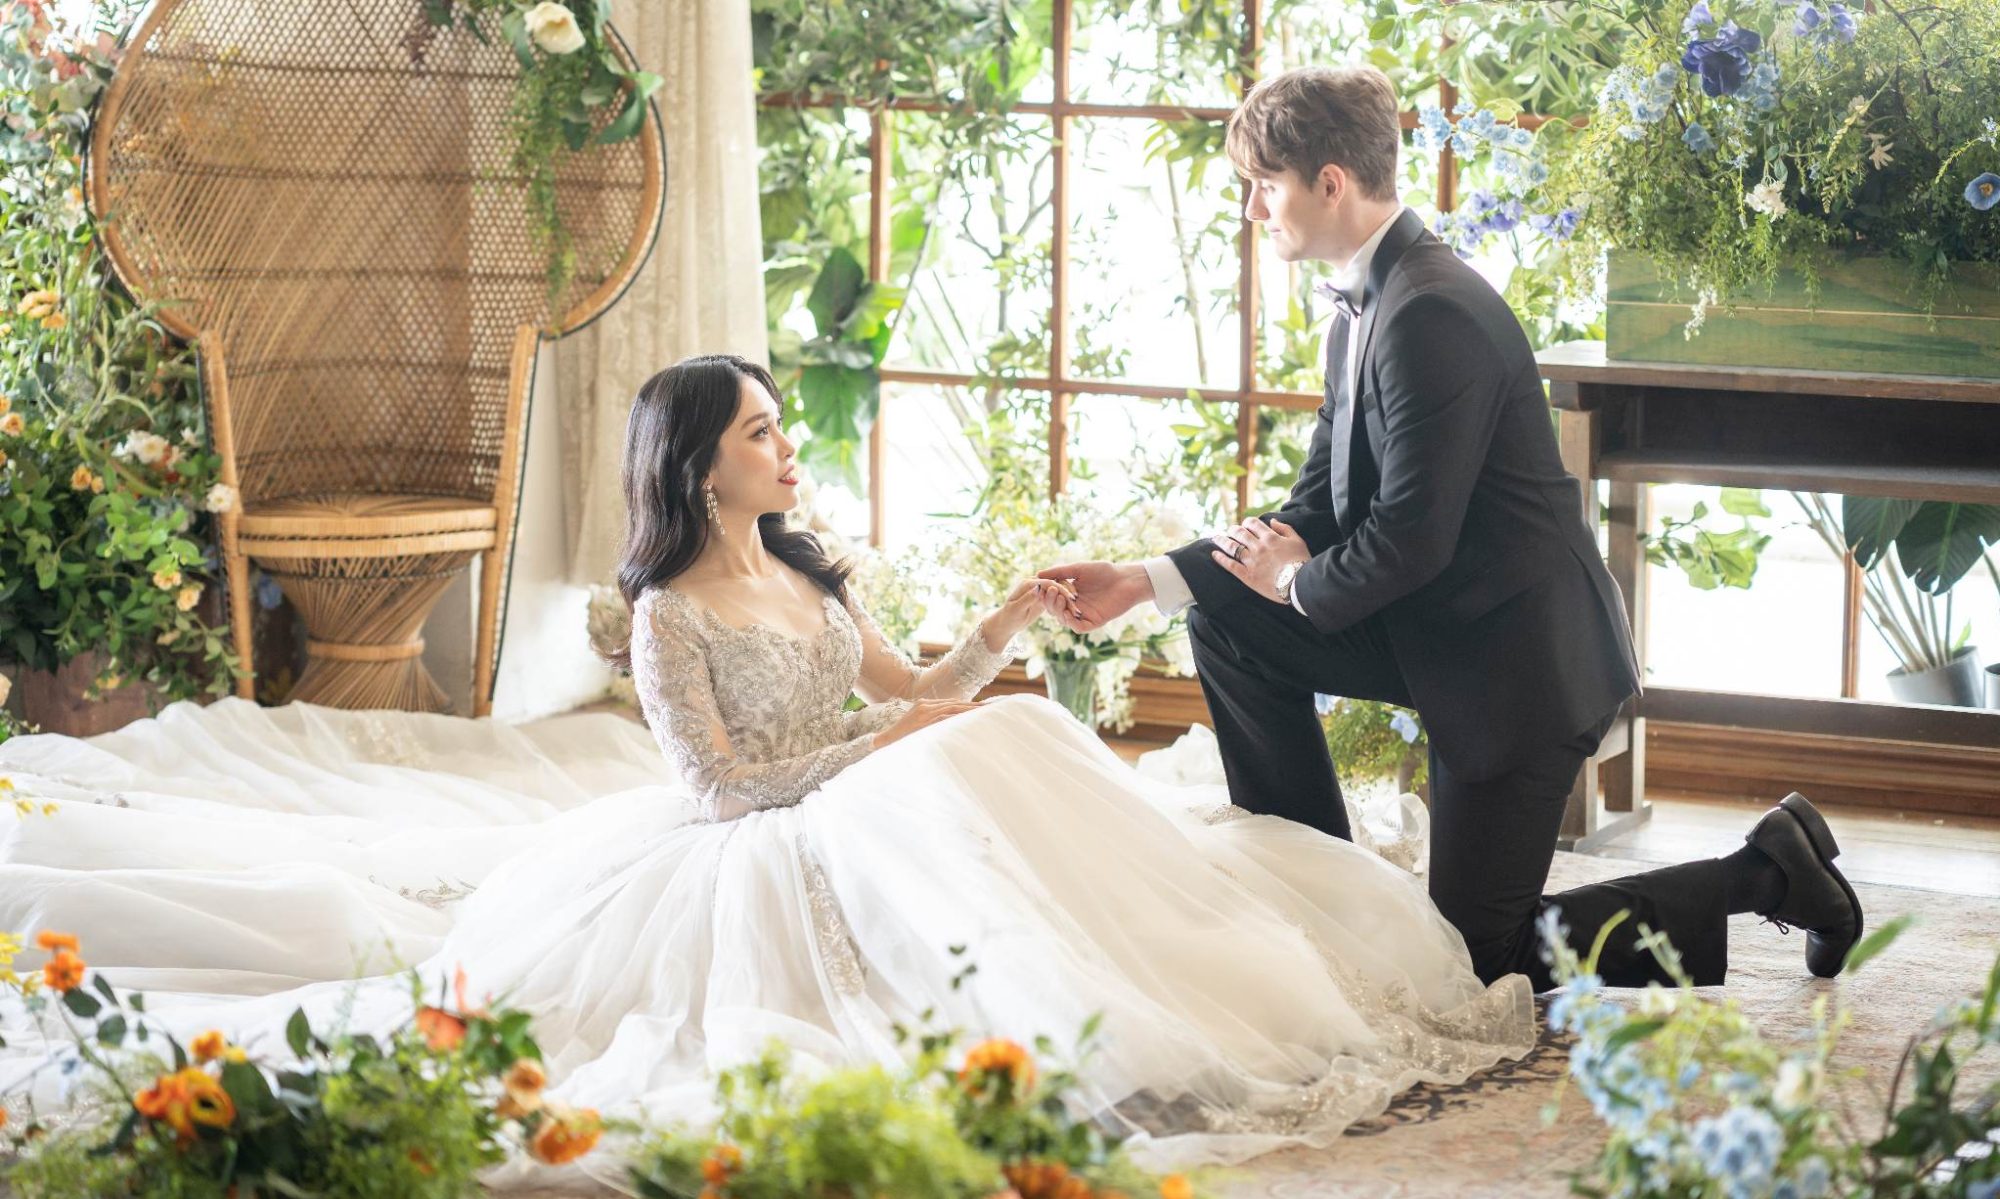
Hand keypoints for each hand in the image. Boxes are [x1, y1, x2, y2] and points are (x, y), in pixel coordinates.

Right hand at [872, 699, 982, 749]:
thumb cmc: (901, 739)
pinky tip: (970, 718)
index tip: (982, 708)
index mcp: (923, 705)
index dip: (967, 705)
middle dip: (973, 706)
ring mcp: (923, 711)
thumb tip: (949, 727)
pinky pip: (944, 716)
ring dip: (970, 710)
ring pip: (952, 707)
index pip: (950, 703)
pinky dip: (958, 716)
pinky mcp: (922, 718)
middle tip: (991, 707)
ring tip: (986, 711)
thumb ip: (931, 724)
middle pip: (954, 703)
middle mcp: (924, 705)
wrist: (883, 742)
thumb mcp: (917, 729)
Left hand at [978, 578, 1072, 650]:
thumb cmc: (1009, 617)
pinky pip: (1057, 599)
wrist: (1007, 623)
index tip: (1070, 597)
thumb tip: (1038, 588)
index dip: (1059, 589)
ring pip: (1058, 591)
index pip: (1046, 582)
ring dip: (1067, 600)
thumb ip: (1027, 598)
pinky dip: (1065, 604)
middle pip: (1055, 584)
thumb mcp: (1016, 609)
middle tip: (1077, 604)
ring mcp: (1041, 590)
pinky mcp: (1045, 598)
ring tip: (1076, 610)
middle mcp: (1035, 584)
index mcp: (1028, 583)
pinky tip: (1073, 612)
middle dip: (1066, 593)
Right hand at [1035, 561, 1149, 633]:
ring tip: (1060, 599)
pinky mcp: (1094, 622)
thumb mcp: (1079, 569)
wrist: (1126, 579)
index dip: (1045, 593)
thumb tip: (1038, 574)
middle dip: (1050, 602)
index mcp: (1070, 593)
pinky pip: (1078, 627)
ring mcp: (1084, 615)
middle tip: (1052, 591)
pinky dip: (1070, 623)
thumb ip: (1060, 572)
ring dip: (1058, 611)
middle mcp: (1075, 606)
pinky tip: (1067, 613)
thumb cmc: (1105, 571)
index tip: (1040, 586)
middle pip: (1055, 610)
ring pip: (1064, 619)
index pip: (1052, 597)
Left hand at [1209, 517, 1309, 603]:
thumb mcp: (1297, 541)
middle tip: (1230, 531)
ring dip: (1222, 540)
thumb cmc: (1301, 562)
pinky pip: (1230, 565)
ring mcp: (1251, 561)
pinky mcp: (1247, 575)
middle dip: (1233, 530)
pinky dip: (1221, 559)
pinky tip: (1214, 554)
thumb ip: (1285, 529)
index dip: (1247, 522)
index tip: (1245, 525)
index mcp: (1270, 537)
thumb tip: (1273, 521)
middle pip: (1240, 533)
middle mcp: (1258, 547)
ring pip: (1232, 547)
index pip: (1253, 524)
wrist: (1299, 583)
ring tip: (1216, 538)